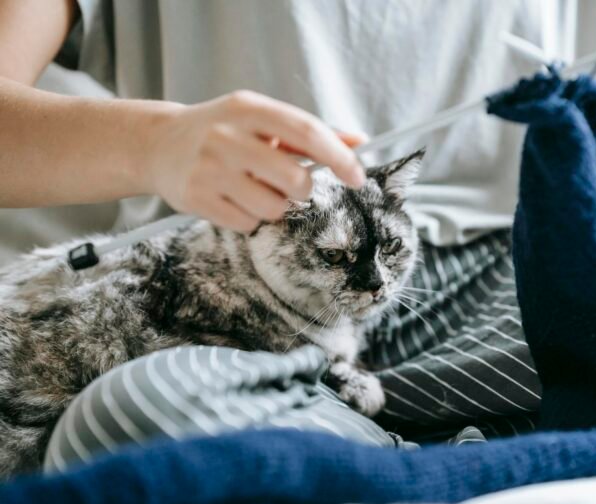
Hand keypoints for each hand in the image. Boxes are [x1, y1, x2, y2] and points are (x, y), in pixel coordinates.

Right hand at [142, 90, 365, 231]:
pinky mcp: (196, 198)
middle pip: (294, 179)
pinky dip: (249, 217)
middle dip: (302, 189)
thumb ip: (308, 132)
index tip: (357, 178)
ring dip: (274, 205)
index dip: (338, 158)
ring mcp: (209, 168)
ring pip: (272, 208)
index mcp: (249, 108)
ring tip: (253, 189)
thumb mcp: (260, 118)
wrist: (157, 143)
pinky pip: (247, 223)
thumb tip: (358, 142)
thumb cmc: (222, 131)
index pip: (307, 132)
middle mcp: (226, 135)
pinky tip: (232, 199)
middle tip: (290, 184)